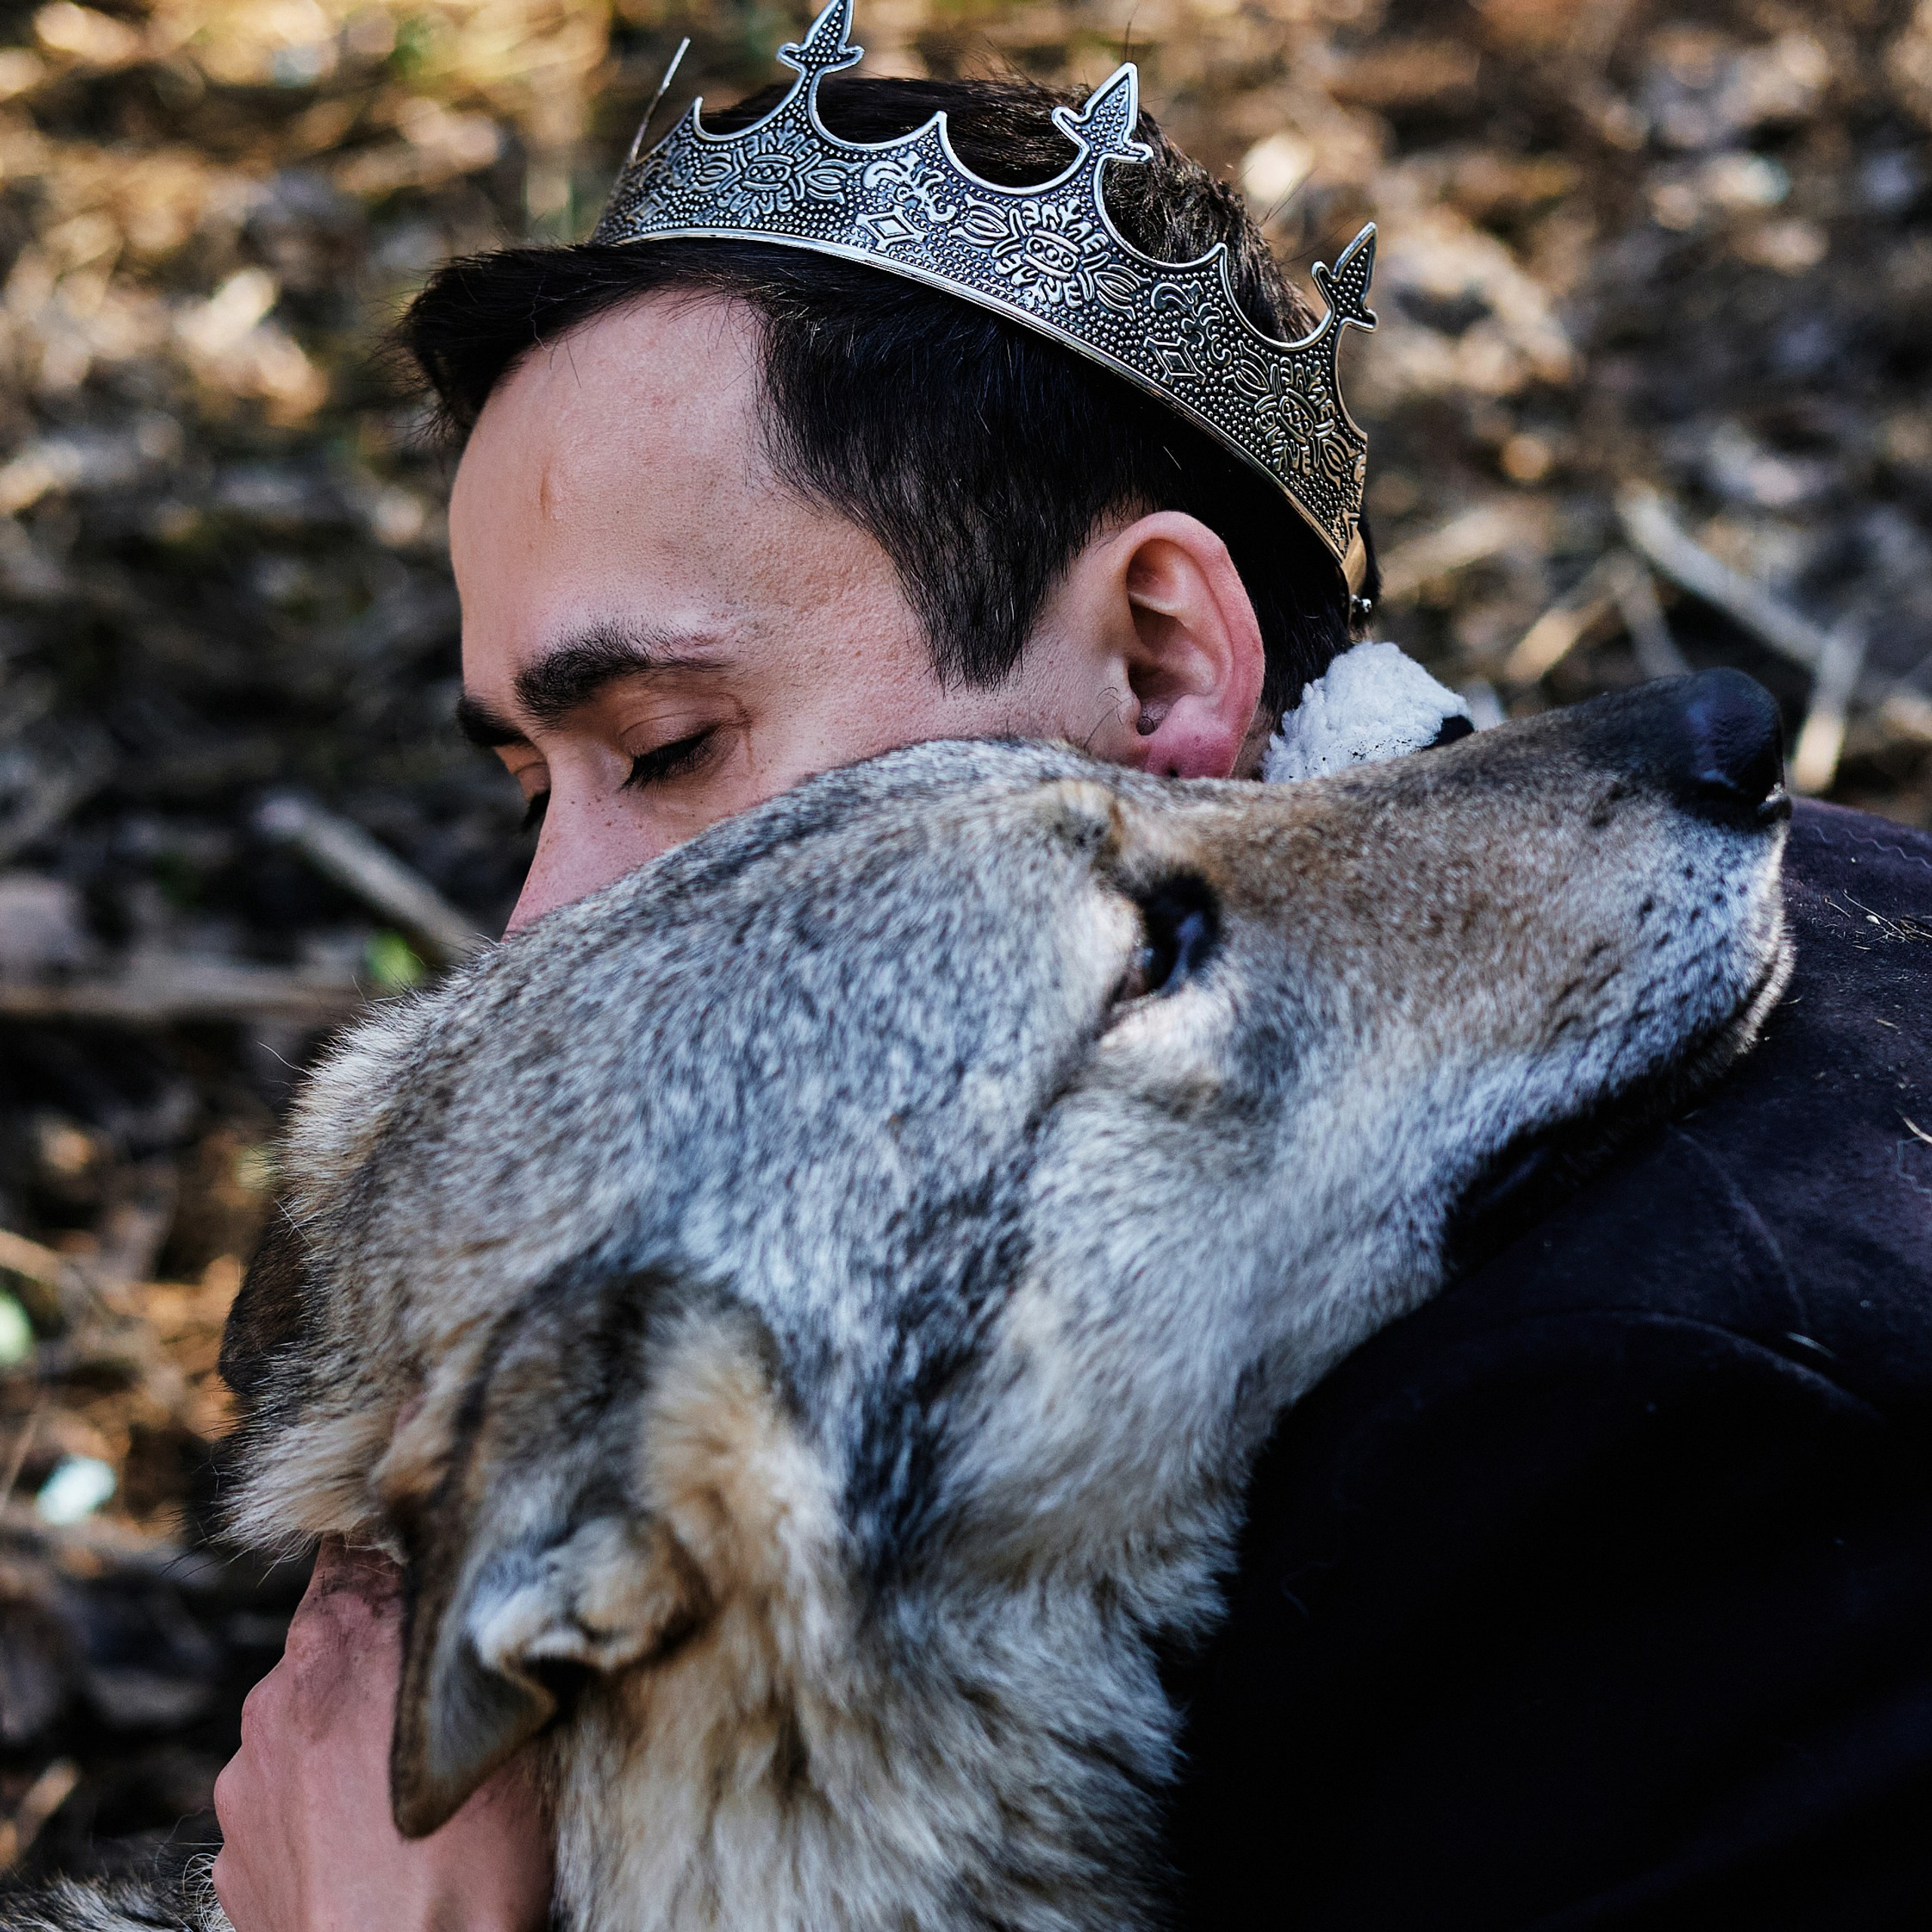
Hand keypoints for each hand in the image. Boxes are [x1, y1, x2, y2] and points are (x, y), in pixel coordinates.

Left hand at [213, 1539, 553, 1931]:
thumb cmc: (476, 1861)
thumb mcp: (508, 1724)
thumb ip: (478, 1642)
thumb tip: (493, 1595)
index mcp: (341, 1644)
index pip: (351, 1555)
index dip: (392, 1564)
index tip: (427, 1585)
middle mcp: (276, 1700)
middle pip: (326, 1644)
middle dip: (375, 1663)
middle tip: (434, 1707)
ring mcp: (244, 1785)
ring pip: (300, 1729)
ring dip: (342, 1740)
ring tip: (404, 1794)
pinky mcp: (232, 1857)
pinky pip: (279, 1805)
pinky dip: (317, 1811)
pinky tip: (368, 1845)